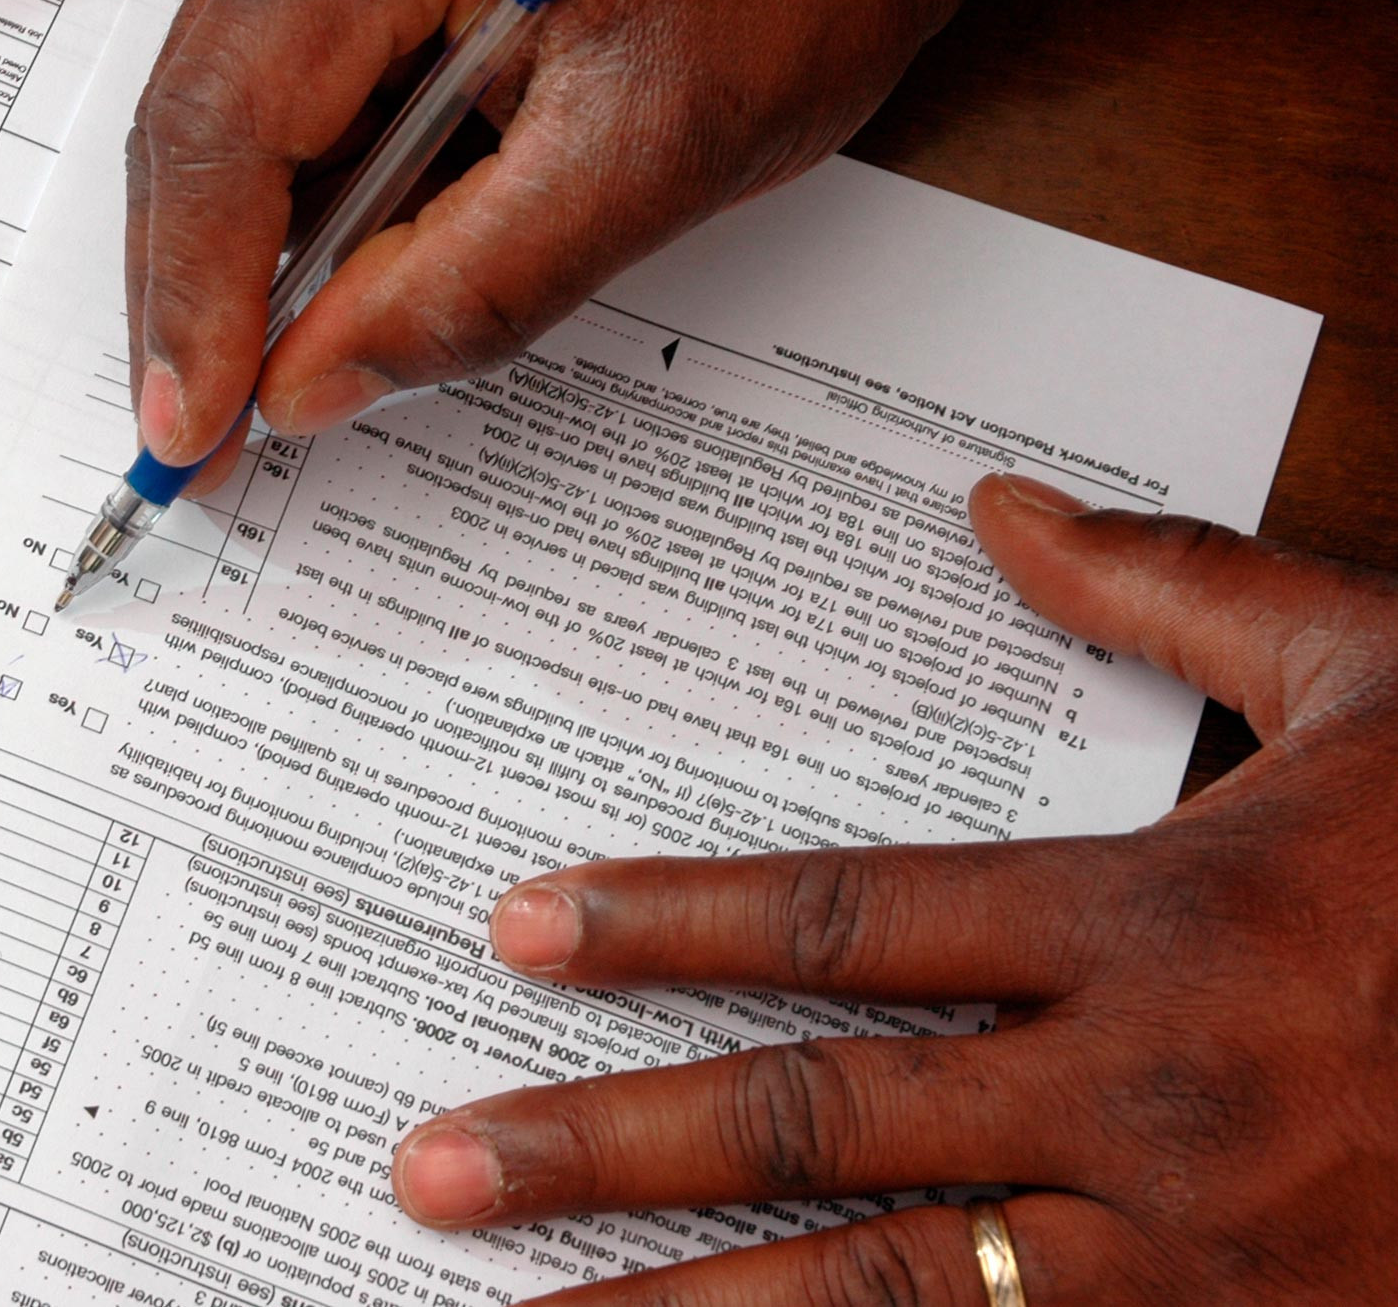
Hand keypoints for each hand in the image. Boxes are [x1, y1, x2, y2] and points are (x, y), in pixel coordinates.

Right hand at [125, 0, 1119, 494]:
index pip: (227, 121)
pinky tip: (325, 282)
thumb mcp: (650, 153)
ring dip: (240, 252)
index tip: (191, 433)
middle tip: (203, 442)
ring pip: (226, 105)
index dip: (193, 298)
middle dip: (195, 291)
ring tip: (259, 382)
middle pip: (197, 113)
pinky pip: (284, 78)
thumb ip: (465, 289)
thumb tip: (304, 388)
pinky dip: (299, 194)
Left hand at [388, 472, 1397, 1302]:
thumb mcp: (1388, 674)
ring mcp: (1211, 1270)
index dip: (666, 926)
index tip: (514, 932)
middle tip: (428, 1173)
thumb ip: (1175, 588)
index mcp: (1170, 919)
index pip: (850, 920)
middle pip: (819, 1128)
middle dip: (602, 1154)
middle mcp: (1158, 1104)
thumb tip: (994, 504)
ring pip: (892, 1304)